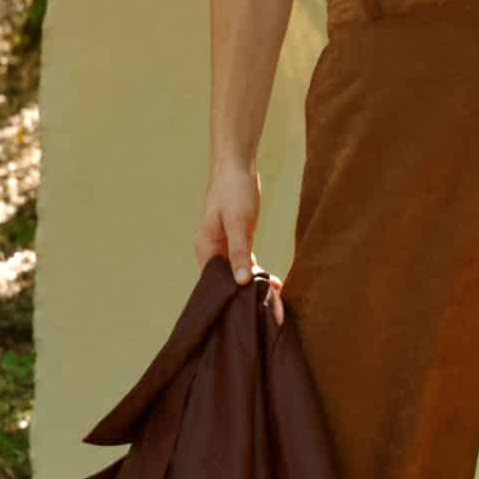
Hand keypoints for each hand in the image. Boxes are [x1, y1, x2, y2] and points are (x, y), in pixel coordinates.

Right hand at [196, 165, 284, 323]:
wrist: (237, 166)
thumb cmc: (233, 191)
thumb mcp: (238, 223)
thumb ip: (239, 252)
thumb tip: (241, 282)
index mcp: (206, 248)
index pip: (215, 283)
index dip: (231, 298)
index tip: (248, 313)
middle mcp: (212, 251)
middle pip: (227, 280)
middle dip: (244, 296)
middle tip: (267, 312)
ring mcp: (224, 246)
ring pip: (238, 272)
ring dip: (254, 285)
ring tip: (272, 302)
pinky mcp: (237, 240)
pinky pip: (246, 262)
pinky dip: (258, 271)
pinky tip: (273, 282)